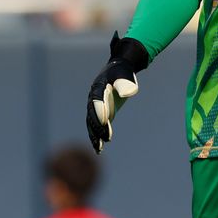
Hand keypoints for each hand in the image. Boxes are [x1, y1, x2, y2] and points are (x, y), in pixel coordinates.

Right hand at [85, 32, 148, 152]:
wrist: (118, 69)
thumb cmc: (122, 72)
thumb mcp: (124, 75)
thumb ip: (124, 84)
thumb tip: (126, 94)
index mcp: (98, 87)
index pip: (97, 101)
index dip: (100, 111)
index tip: (104, 122)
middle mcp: (93, 97)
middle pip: (92, 114)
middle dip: (97, 126)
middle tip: (104, 138)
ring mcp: (95, 106)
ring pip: (91, 122)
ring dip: (94, 135)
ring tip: (99, 148)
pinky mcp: (100, 112)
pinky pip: (95, 125)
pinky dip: (96, 136)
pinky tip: (99, 148)